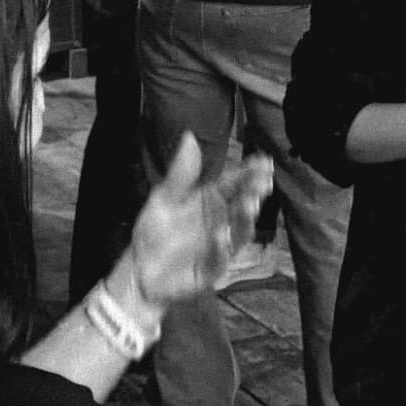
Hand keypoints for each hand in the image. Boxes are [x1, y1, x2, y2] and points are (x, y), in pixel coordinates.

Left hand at [125, 133, 273, 309]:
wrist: (141, 269)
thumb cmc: (155, 230)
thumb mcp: (164, 197)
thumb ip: (181, 172)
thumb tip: (190, 135)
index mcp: (210, 200)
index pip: (233, 182)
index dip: (249, 172)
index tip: (264, 161)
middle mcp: (221, 220)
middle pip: (242, 205)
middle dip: (254, 193)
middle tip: (264, 183)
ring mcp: (219, 246)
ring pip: (238, 232)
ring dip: (244, 219)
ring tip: (248, 204)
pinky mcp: (210, 269)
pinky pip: (219, 259)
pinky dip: (221, 248)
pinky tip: (220, 235)